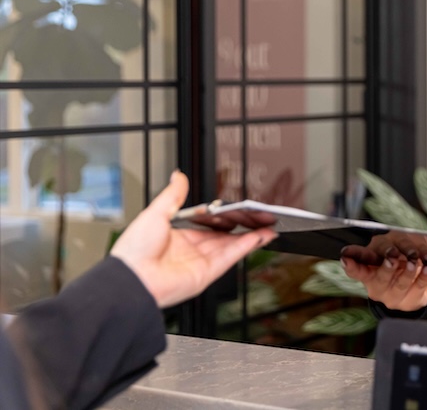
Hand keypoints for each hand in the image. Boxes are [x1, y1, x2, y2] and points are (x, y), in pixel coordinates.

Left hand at [111, 170, 277, 307]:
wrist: (130, 278)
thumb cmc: (134, 250)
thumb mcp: (155, 213)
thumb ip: (173, 195)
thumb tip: (178, 176)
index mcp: (176, 237)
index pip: (206, 226)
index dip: (224, 218)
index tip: (238, 210)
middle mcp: (189, 251)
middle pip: (223, 237)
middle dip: (242, 227)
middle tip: (259, 217)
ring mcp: (199, 263)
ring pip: (231, 247)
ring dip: (251, 237)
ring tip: (268, 226)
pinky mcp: (206, 274)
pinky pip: (230, 257)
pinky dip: (246, 247)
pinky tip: (259, 237)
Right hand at [341, 231, 426, 311]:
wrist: (414, 280)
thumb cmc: (398, 256)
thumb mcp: (390, 245)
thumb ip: (387, 244)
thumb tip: (391, 246)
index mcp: (367, 270)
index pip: (355, 270)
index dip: (350, 264)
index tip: (346, 256)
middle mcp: (378, 285)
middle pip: (381, 277)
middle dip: (387, 266)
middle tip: (392, 256)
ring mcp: (394, 296)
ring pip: (401, 283)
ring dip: (408, 270)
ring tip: (415, 259)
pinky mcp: (411, 300)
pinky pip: (419, 287)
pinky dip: (424, 275)